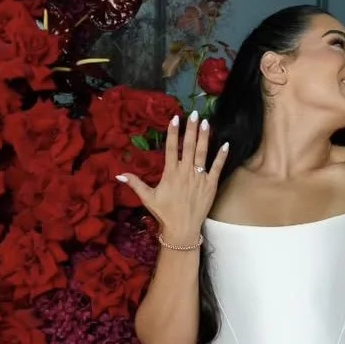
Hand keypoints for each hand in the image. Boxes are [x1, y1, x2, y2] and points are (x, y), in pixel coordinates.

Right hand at [117, 111, 227, 245]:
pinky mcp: (210, 185)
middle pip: (189, 146)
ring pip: (203, 153)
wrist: (182, 229)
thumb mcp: (148, 198)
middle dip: (191, 129)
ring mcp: (199, 178)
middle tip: (194, 114)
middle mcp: (186, 172)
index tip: (175, 118)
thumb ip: (135, 184)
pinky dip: (222, 156)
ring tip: (206, 122)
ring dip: (205, 137)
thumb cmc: (164, 213)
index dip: (173, 133)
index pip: (171, 148)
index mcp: (171, 173)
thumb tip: (118, 174)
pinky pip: (217, 168)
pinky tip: (226, 144)